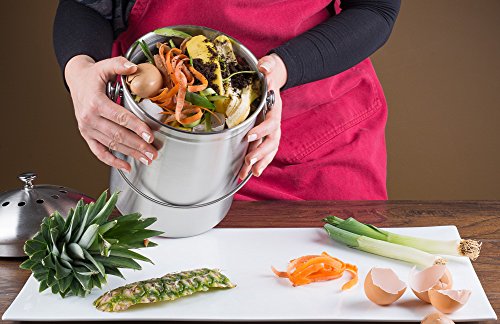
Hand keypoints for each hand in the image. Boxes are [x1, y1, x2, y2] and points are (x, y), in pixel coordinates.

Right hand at [65, 55, 157, 171]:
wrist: (76, 80)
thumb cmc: (93, 75)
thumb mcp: (105, 66)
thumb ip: (119, 64)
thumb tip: (133, 67)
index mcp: (95, 102)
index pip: (120, 117)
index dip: (136, 127)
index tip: (150, 135)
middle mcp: (89, 118)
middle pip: (118, 135)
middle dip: (138, 145)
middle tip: (153, 152)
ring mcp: (87, 129)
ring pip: (111, 145)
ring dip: (131, 154)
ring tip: (147, 159)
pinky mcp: (86, 135)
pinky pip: (99, 152)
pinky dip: (112, 161)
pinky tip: (127, 166)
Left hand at [238, 53, 286, 179]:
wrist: (274, 79)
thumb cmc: (269, 74)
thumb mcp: (269, 66)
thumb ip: (267, 66)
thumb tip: (263, 66)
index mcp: (274, 109)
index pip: (271, 122)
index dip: (262, 130)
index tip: (249, 136)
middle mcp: (275, 122)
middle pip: (272, 141)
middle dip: (261, 152)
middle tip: (249, 161)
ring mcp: (272, 131)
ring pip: (269, 150)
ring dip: (260, 162)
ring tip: (251, 172)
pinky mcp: (265, 135)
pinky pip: (264, 152)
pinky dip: (258, 163)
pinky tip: (249, 173)